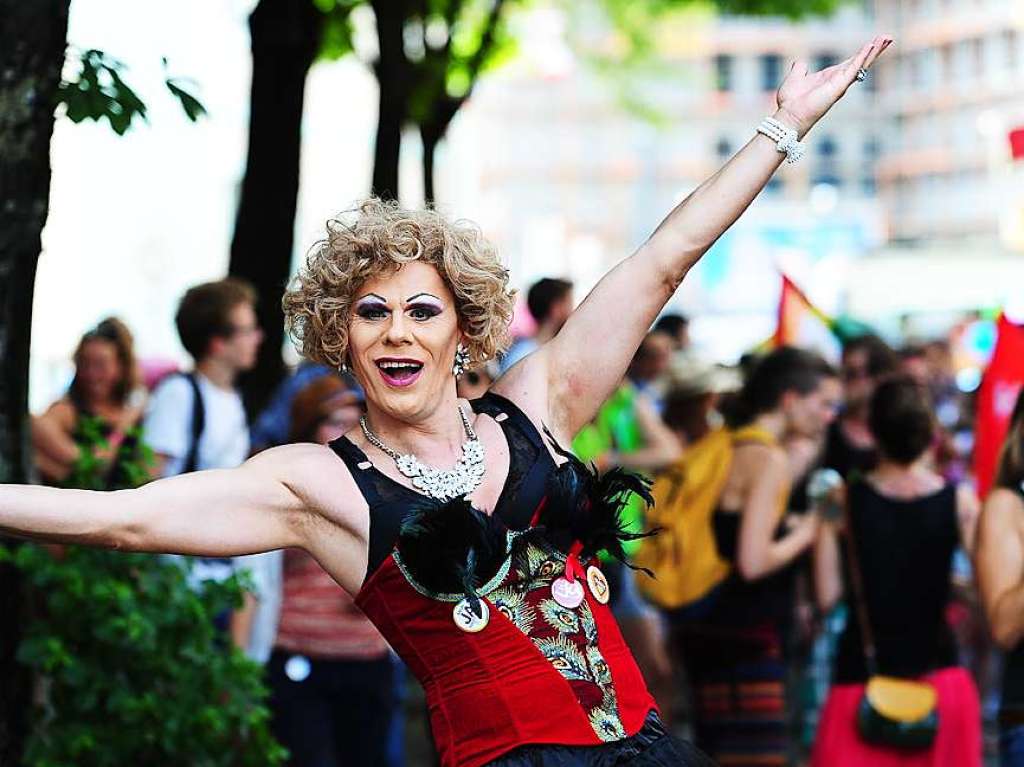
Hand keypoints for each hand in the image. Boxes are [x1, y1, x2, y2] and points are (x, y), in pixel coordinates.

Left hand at [774, 36, 893, 136]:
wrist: (789, 115)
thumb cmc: (791, 101)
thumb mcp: (795, 77)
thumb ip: (800, 69)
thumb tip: (800, 63)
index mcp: (830, 77)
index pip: (851, 62)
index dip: (863, 53)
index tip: (875, 42)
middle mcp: (838, 80)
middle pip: (861, 62)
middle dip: (875, 50)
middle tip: (889, 38)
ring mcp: (840, 83)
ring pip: (861, 64)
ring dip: (874, 51)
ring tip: (886, 39)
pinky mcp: (839, 86)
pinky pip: (854, 68)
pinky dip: (862, 57)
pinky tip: (871, 46)